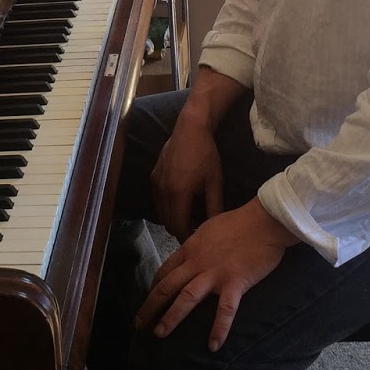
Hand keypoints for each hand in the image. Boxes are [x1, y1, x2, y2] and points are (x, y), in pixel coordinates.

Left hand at [135, 199, 299, 351]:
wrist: (264, 220)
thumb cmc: (240, 222)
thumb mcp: (209, 228)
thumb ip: (198, 244)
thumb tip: (191, 251)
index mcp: (190, 248)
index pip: (165, 270)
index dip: (154, 286)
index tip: (148, 299)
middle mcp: (197, 262)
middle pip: (167, 286)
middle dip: (150, 306)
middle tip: (139, 323)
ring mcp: (215, 273)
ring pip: (186, 298)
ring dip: (171, 317)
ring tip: (159, 333)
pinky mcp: (235, 282)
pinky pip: (225, 310)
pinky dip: (218, 329)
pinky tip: (213, 345)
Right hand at [150, 113, 224, 240]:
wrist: (190, 129)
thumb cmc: (206, 155)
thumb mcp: (214, 182)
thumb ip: (214, 207)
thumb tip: (216, 227)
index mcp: (178, 193)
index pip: (178, 226)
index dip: (187, 237)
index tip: (199, 240)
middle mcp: (162, 191)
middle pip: (167, 223)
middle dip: (181, 230)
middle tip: (197, 230)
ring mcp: (155, 183)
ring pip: (161, 213)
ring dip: (173, 219)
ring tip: (191, 216)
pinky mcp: (153, 177)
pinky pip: (158, 201)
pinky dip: (167, 207)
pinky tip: (182, 202)